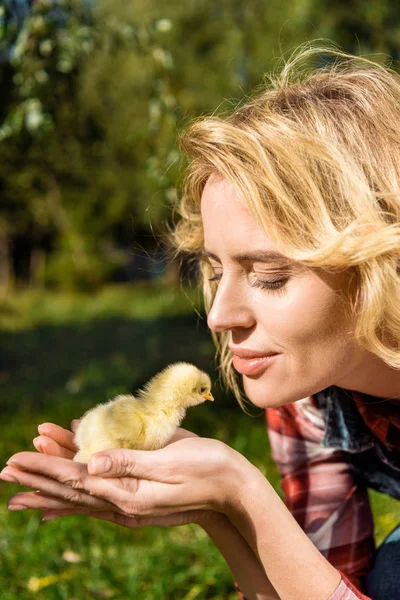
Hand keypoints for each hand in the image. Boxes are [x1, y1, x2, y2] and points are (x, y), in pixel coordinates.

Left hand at [1, 422, 245, 528]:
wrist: (231, 487)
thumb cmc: (207, 469)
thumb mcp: (170, 462)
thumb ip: (129, 462)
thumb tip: (90, 463)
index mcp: (129, 495)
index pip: (77, 480)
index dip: (45, 467)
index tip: (17, 459)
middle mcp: (124, 502)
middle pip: (72, 489)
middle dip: (37, 478)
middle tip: (5, 470)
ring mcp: (129, 501)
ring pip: (81, 491)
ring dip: (50, 482)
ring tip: (20, 481)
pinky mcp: (136, 493)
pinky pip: (97, 492)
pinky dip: (73, 492)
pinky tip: (58, 496)